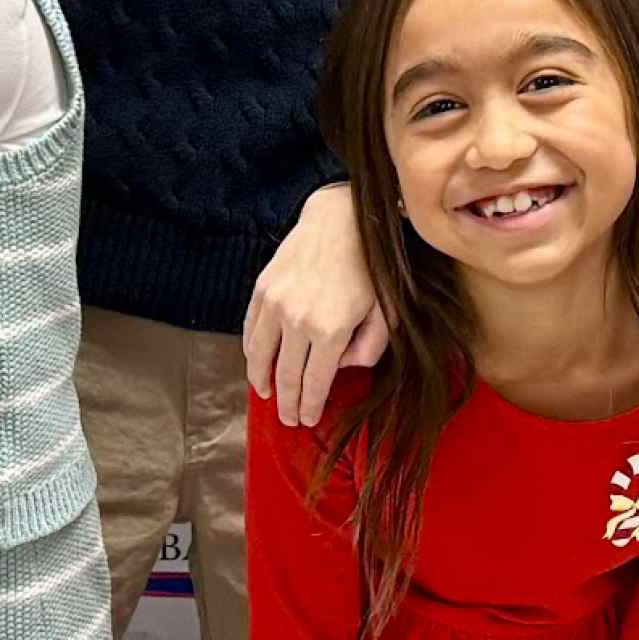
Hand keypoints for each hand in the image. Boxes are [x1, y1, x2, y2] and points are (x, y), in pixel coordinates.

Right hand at [244, 184, 387, 426]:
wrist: (342, 219)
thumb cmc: (372, 266)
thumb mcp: (387, 310)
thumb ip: (370, 348)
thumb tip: (342, 368)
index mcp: (331, 330)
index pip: (314, 382)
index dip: (310, 406)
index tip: (307, 420)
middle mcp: (297, 321)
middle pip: (286, 376)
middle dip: (286, 403)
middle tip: (288, 419)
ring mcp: (275, 304)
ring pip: (260, 356)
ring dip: (261, 381)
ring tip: (266, 395)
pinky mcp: (261, 289)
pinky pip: (250, 331)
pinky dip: (251, 352)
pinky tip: (257, 361)